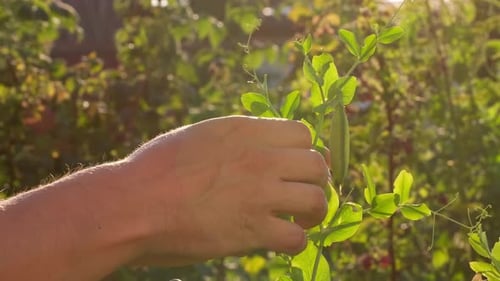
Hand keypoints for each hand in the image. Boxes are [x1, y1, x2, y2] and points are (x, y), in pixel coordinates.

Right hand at [124, 116, 328, 264]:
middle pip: (318, 165)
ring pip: (316, 199)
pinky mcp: (252, 229)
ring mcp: (260, 193)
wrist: (134, 203)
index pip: (303, 134)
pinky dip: (295, 242)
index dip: (305, 152)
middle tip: (302, 195)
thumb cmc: (157, 168)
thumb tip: (258, 143)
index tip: (297, 168)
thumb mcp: (201, 136)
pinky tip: (281, 241)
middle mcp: (261, 158)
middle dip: (316, 181)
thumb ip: (237, 137)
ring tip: (299, 220)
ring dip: (313, 212)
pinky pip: (297, 238)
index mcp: (246, 130)